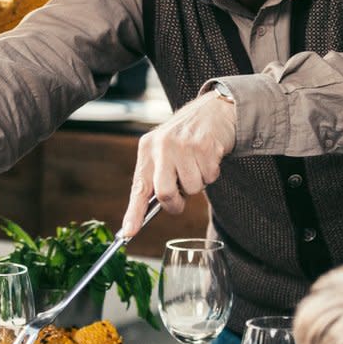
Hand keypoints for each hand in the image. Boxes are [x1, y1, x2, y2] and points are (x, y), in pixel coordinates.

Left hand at [121, 91, 236, 235]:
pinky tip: (209, 156)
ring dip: (198, 182)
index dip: (133, 213)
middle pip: (165, 194)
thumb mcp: (164, 150)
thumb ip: (157, 176)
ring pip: (192, 188)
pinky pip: (210, 177)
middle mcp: (162, 146)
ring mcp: (183, 145)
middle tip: (182, 195)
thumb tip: (151, 209)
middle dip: (176, 203)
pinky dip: (212, 173)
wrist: (214, 110)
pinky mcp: (205, 146)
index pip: (138, 187)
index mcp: (147, 149)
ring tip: (197, 163)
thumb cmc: (186, 137)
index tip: (128, 233)